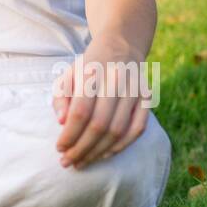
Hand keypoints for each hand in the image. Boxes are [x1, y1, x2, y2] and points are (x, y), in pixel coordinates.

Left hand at [52, 39, 150, 169]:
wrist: (121, 45)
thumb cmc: (88, 66)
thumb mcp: (68, 74)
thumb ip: (61, 97)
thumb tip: (62, 122)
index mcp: (92, 72)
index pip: (81, 111)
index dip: (70, 134)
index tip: (59, 148)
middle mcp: (116, 80)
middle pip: (99, 124)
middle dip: (82, 148)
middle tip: (68, 162)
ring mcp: (134, 90)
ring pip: (118, 130)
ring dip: (98, 152)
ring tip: (82, 162)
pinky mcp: (147, 98)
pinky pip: (137, 129)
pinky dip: (120, 146)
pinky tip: (103, 155)